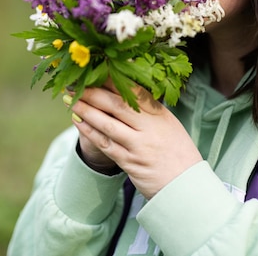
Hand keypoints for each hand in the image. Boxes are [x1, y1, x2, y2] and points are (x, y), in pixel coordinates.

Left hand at [69, 80, 202, 198]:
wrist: (187, 187)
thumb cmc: (178, 153)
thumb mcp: (169, 125)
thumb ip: (150, 109)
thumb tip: (128, 89)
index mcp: (160, 114)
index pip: (134, 90)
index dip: (112, 79)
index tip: (95, 69)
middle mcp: (150, 127)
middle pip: (117, 104)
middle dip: (93, 91)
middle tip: (75, 83)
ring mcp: (139, 145)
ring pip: (107, 123)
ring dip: (86, 110)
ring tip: (70, 99)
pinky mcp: (130, 162)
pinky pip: (105, 143)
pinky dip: (89, 131)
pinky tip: (77, 121)